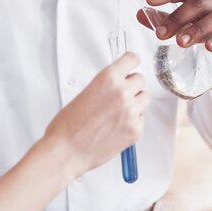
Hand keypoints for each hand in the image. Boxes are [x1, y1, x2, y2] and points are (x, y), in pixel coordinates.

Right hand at [44, 52, 149, 177]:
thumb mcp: (85, 93)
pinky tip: (117, 126)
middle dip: (132, 86)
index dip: (131, 63)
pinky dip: (133, 122)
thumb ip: (106, 86)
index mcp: (108, 79)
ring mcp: (131, 112)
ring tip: (118, 112)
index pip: (132, 59)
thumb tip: (118, 84)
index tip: (131, 66)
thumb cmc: (68, 126)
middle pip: (140, 80)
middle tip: (121, 95)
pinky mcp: (136, 130)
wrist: (66, 151)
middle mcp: (122, 92)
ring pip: (145, 98)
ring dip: (136, 102)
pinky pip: (142, 119)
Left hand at [136, 0, 211, 69]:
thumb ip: (165, 19)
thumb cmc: (208, 31)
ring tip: (180, 42)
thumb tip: (140, 14)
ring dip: (196, 29)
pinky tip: (209, 47)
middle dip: (177, 17)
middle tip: (161, 34)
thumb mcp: (185, 24)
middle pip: (198, 3)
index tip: (149, 0)